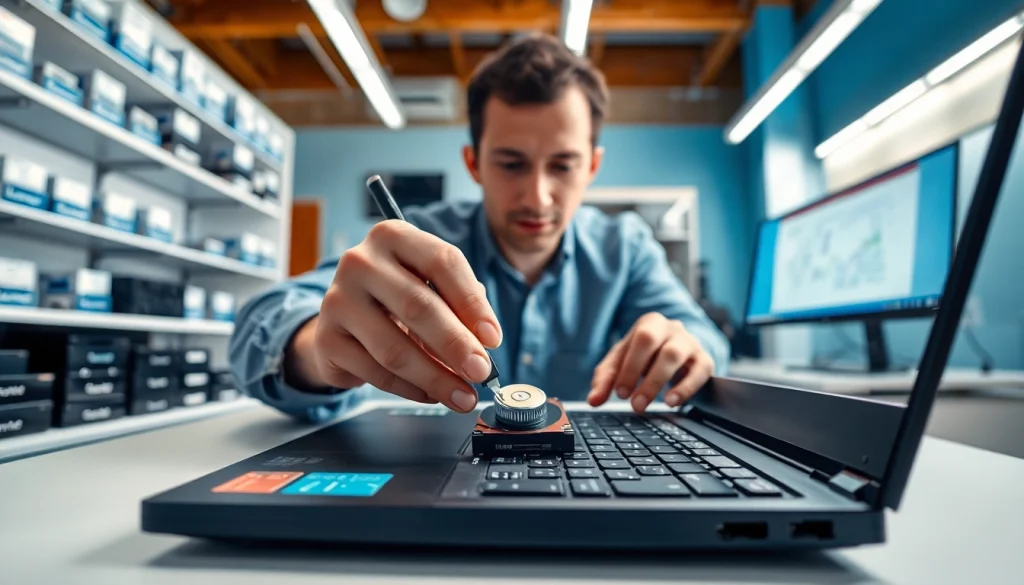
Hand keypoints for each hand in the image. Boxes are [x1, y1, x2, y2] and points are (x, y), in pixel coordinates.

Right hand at [287, 220, 501, 412]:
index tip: (493, 338)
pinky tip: (430, 394)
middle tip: (482, 371)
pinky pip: (375, 372)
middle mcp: (360, 262)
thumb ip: (459, 305)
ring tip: (463, 396)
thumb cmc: (397, 298)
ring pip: (394, 349)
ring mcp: (337, 300)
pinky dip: (409, 389)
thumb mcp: (429, 286)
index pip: (442, 262)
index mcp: (392, 236)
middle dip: (456, 345)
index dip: (472, 303)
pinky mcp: (327, 339)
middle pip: (418, 306)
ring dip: (435, 378)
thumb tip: (484, 342)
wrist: (343, 319)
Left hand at [587, 312, 713, 412]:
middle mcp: (671, 328)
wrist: (683, 356)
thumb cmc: (648, 357)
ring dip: (656, 382)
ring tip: (644, 405)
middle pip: (651, 340)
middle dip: (637, 372)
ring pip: (673, 355)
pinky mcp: (705, 361)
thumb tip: (593, 401)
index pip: (636, 340)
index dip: (627, 367)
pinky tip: (672, 402)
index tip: (619, 393)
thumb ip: (606, 380)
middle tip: (630, 401)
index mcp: (649, 323)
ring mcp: (690, 343)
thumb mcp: (624, 363)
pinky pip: (699, 371)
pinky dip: (685, 388)